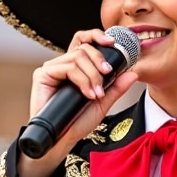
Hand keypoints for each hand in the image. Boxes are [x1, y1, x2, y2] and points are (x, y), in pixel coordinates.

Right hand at [17, 29, 138, 176]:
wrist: (61, 140)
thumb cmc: (77, 123)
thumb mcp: (102, 103)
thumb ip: (116, 88)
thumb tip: (133, 73)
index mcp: (76, 68)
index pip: (84, 42)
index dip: (97, 36)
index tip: (113, 43)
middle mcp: (63, 65)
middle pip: (84, 48)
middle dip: (99, 62)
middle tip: (107, 76)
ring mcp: (52, 69)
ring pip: (77, 57)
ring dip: (92, 76)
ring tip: (96, 94)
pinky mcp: (43, 74)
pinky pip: (68, 67)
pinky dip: (82, 80)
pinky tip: (88, 94)